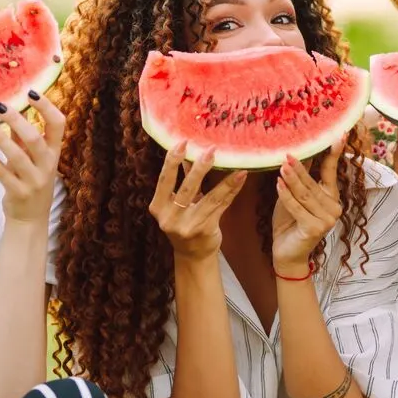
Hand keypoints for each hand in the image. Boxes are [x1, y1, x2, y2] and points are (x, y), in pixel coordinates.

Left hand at [0, 90, 65, 223]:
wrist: (31, 218)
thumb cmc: (32, 180)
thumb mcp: (33, 157)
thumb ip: (24, 136)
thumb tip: (14, 108)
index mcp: (54, 152)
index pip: (58, 124)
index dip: (46, 107)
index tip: (31, 92)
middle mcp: (47, 165)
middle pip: (35, 139)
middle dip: (17, 120)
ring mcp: (34, 180)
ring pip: (17, 156)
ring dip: (0, 139)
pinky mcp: (18, 192)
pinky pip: (3, 174)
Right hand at [149, 142, 247, 261]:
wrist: (192, 254)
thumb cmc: (183, 221)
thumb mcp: (175, 203)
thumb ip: (180, 179)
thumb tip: (186, 150)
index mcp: (158, 207)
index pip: (164, 180)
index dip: (171, 161)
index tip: (182, 142)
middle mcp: (170, 218)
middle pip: (187, 188)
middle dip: (199, 168)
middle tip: (210, 150)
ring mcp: (188, 226)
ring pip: (208, 197)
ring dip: (223, 179)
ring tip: (232, 162)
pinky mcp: (205, 230)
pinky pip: (221, 205)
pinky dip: (231, 189)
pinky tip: (240, 177)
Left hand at [271, 135, 344, 273]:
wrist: (286, 253)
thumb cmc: (290, 223)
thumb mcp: (295, 197)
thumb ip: (301, 180)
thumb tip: (299, 154)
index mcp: (331, 197)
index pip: (331, 172)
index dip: (333, 153)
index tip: (339, 135)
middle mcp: (333, 208)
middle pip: (313, 183)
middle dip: (300, 168)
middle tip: (288, 154)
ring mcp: (327, 220)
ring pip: (305, 194)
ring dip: (292, 179)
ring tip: (281, 166)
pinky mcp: (315, 228)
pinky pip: (297, 208)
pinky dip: (286, 196)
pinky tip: (278, 184)